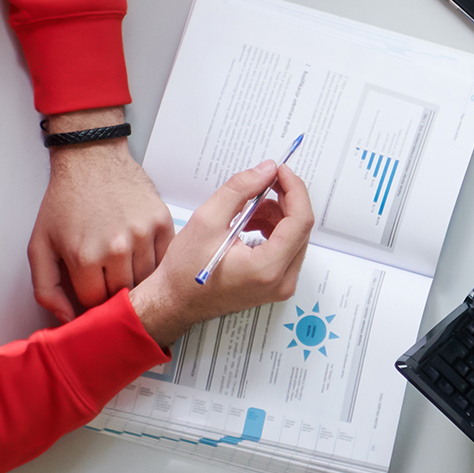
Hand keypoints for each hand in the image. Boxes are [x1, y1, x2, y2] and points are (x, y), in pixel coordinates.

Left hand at [27, 114, 174, 321]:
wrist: (92, 159)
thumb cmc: (66, 201)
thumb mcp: (39, 246)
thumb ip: (46, 290)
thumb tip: (68, 320)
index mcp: (84, 257)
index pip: (96, 302)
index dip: (91, 298)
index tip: (90, 288)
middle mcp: (117, 248)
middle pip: (124, 294)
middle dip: (113, 290)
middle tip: (107, 277)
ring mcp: (143, 234)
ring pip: (147, 280)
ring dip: (136, 278)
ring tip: (123, 265)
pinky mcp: (162, 221)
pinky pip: (164, 259)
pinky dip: (155, 261)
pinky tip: (141, 252)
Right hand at [129, 160, 313, 349]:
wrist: (173, 302)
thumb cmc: (184, 271)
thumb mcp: (208, 219)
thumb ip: (241, 189)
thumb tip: (268, 170)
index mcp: (267, 268)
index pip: (300, 221)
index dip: (294, 189)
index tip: (280, 171)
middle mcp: (281, 282)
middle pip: (300, 228)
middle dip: (284, 200)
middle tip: (262, 184)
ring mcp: (280, 287)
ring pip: (294, 236)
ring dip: (276, 215)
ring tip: (246, 210)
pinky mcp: (275, 285)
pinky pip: (286, 248)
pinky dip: (272, 229)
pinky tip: (248, 224)